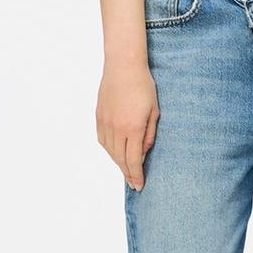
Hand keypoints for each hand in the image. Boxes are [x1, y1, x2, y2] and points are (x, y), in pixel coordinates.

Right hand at [96, 62, 158, 190]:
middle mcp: (116, 128)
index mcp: (133, 128)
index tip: (139, 186)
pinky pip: (102, 140)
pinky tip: (116, 153)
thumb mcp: (154, 111)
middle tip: (134, 183)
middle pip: (120, 159)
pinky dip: (109, 150)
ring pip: (110, 151)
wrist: (123, 67)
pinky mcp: (98, 117)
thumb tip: (143, 153)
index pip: (133, 160)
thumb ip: (149, 134)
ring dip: (118, 163)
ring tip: (127, 170)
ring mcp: (105, 123)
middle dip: (128, 173)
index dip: (136, 175)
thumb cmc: (143, 86)